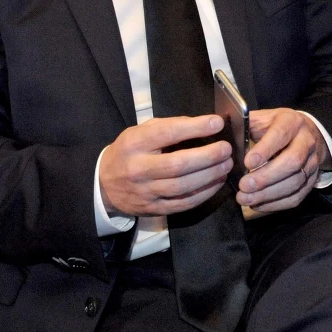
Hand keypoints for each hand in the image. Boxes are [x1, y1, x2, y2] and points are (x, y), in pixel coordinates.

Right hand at [99, 115, 233, 215]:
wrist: (104, 184)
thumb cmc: (130, 152)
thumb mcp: (141, 132)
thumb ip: (170, 127)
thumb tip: (205, 124)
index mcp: (134, 144)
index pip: (167, 133)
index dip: (194, 127)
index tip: (217, 122)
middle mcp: (138, 169)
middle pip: (177, 164)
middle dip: (207, 156)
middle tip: (226, 149)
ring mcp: (145, 192)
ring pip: (182, 187)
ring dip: (210, 176)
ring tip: (226, 165)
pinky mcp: (153, 209)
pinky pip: (183, 204)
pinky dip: (204, 193)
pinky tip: (217, 182)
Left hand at [236, 108, 327, 212]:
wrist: (307, 134)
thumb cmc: (276, 127)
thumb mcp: (262, 118)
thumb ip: (245, 124)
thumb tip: (223, 133)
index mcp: (291, 122)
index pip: (281, 134)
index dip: (265, 150)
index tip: (246, 163)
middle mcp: (306, 141)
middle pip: (292, 161)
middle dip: (266, 177)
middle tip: (244, 186)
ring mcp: (312, 163)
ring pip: (295, 182)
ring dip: (269, 194)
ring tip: (245, 198)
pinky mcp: (312, 181)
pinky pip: (297, 196)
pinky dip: (276, 204)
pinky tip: (258, 204)